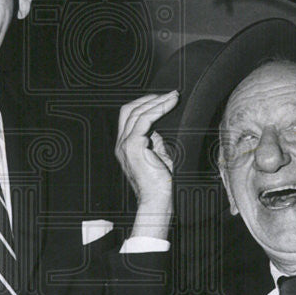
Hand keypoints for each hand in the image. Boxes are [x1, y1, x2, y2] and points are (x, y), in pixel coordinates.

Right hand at [115, 91, 178, 238]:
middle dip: (151, 98)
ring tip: (173, 97)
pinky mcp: (133, 147)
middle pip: (129, 109)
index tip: (164, 98)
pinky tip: (169, 105)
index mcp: (126, 144)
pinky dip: (157, 110)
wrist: (157, 200)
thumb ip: (156, 141)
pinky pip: (144, 121)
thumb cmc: (160, 182)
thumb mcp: (159, 155)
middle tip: (171, 94)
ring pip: (137, 112)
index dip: (146, 103)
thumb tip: (160, 128)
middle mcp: (122, 143)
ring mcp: (125, 145)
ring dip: (157, 101)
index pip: (130, 115)